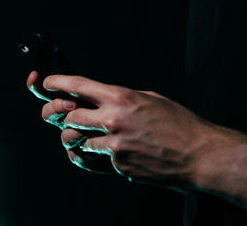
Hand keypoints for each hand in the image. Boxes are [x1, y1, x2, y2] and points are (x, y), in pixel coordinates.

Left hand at [37, 72, 217, 186]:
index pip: (79, 85)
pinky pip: (91, 159)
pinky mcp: (118, 165)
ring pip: (75, 139)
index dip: (57, 82)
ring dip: (75, 137)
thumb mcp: (150, 98)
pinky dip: (90, 155)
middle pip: (69, 115)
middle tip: (62, 115)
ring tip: (83, 135)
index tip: (46, 83)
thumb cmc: (179, 124)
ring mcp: (114, 145)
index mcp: (122, 97)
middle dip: (61, 115)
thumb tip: (100, 99)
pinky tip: (97, 152)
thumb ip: (122, 98)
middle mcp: (113, 119)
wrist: (199, 154)